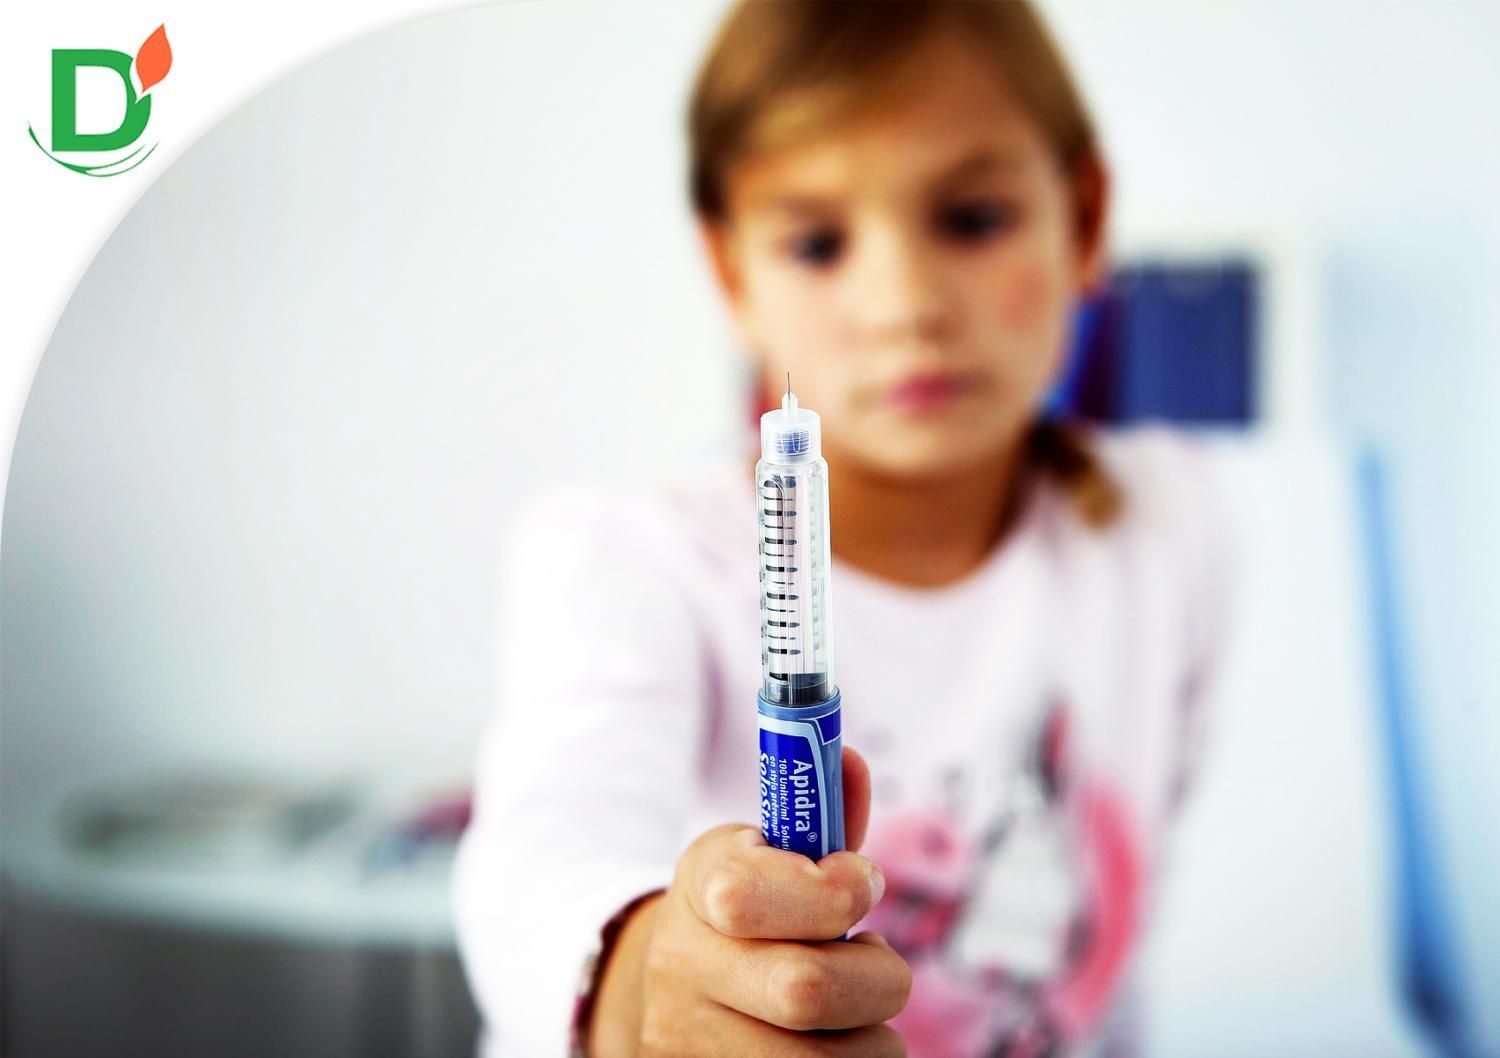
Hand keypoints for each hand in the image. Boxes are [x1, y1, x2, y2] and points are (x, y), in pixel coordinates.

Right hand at [588, 746, 909, 1056]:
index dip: (830, 893)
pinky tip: (834, 1048)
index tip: (860, 884)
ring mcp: (686, 1043)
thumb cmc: (759, 916)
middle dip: (877, 977)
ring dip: (874, 1039)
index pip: (747, 894)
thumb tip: (850, 761)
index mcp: (701, 885)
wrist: (682, 994)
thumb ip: (821, 819)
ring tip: (855, 1015)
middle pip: (804, 991)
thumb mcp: (776, 860)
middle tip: (878, 962)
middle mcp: (679, 968)